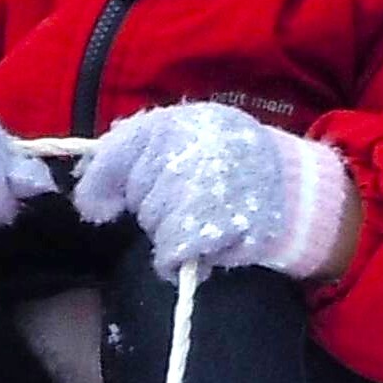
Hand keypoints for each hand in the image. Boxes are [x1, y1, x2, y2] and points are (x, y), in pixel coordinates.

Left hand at [73, 101, 355, 281]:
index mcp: (174, 123)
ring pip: (151, 224)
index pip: (116, 152)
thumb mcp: (192, 135)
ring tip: (204, 217)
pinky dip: (176, 258)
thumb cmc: (234, 164)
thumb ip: (139, 151)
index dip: (102, 182)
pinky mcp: (207, 228)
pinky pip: (168, 253)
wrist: (295, 191)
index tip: (99, 205)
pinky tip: (201, 245)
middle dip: (151, 204)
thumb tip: (88, 195)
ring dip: (169, 231)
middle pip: (135, 193)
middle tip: (187, 199)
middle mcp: (182, 150)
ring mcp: (195, 189)